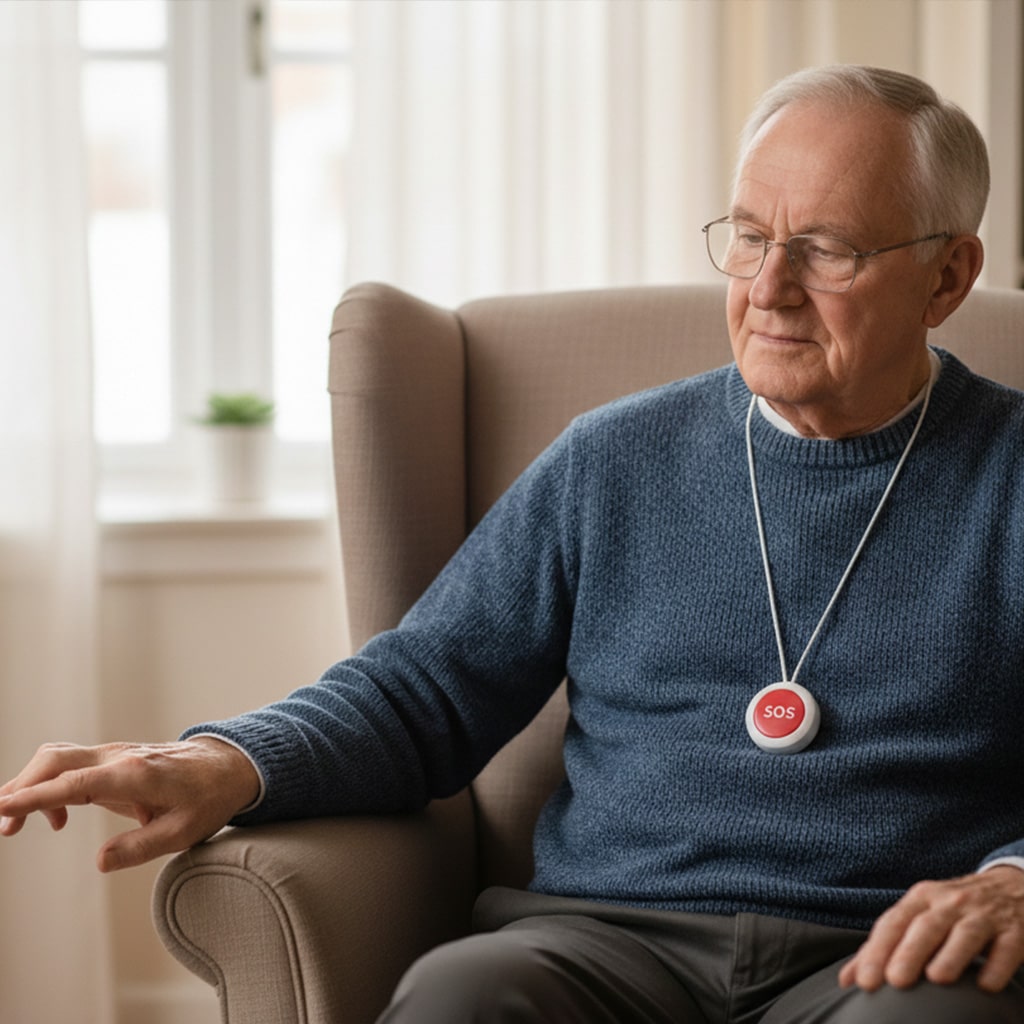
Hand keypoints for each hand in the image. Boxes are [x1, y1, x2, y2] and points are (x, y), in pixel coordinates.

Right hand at [0, 738, 260, 871]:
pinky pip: (72, 765)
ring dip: (31, 786)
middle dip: (22, 789)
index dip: (35, 796)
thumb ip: (141, 847)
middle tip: (5, 827)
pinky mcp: (115, 759)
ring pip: (59, 758)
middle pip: (55, 760)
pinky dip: (52, 787)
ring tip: (16, 827)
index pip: (73, 782)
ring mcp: (116, 754)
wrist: (228, 766)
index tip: (2, 808)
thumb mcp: (183, 833)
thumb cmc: (209, 799)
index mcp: (134, 775)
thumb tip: (100, 863)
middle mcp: (120, 757)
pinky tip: (60, 820)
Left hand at [839, 866, 1023, 992]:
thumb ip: (886, 946)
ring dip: (950, 956)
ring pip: (964, 933)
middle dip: (908, 953)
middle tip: (895, 981)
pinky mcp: (1015, 931)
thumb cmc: (953, 909)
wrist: (1011, 887)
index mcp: (921, 898)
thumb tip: (847, 978)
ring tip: (936, 978)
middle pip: (925, 926)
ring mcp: (983, 914)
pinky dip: (996, 967)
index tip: (864, 981)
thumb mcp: (920, 915)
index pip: (893, 923)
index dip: (877, 950)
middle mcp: (949, 902)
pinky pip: (1006, 948)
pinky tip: (986, 985)